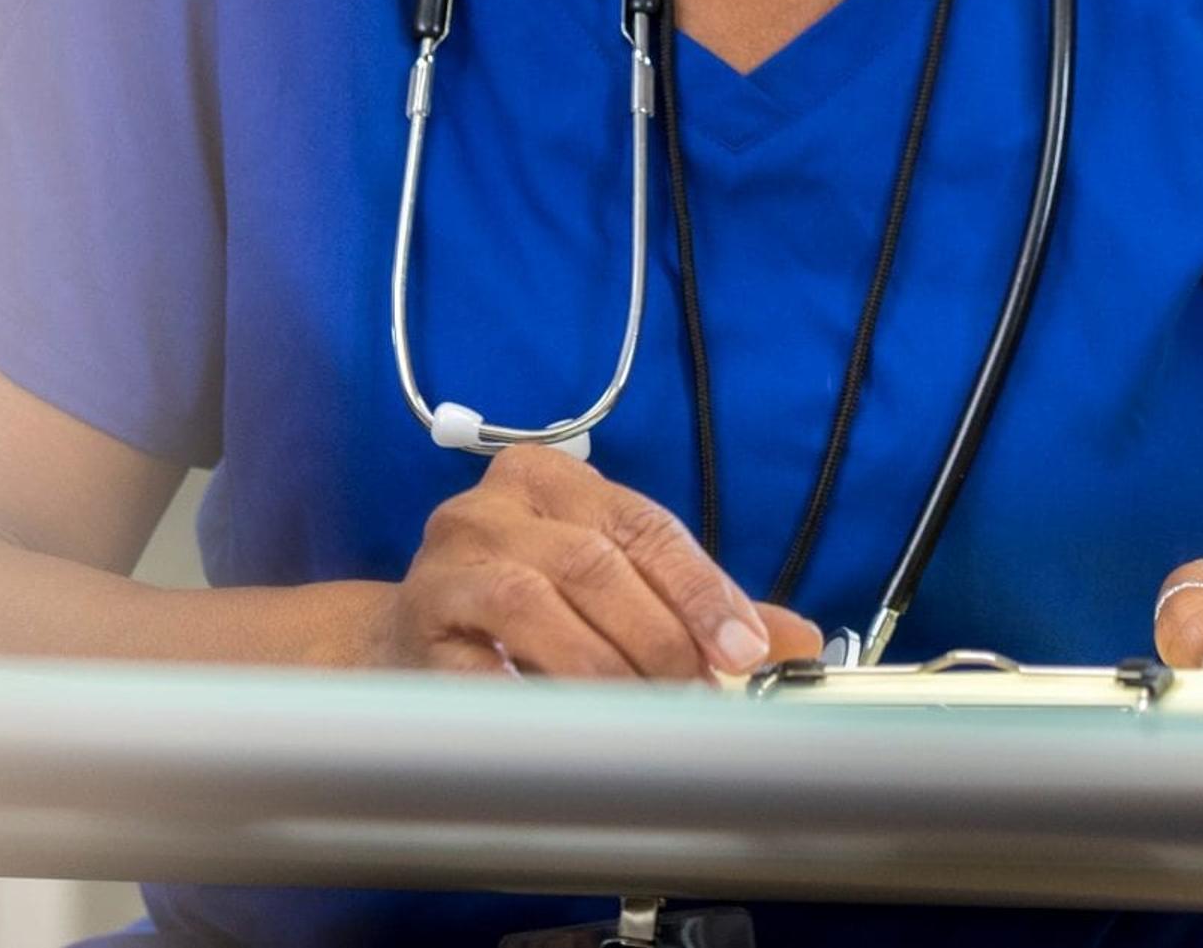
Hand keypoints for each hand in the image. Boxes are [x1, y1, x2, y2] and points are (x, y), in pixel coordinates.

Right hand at [357, 444, 819, 679]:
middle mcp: (493, 507)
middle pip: (595, 562)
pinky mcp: (416, 626)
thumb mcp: (611, 585)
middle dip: (659, 636)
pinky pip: (478, 664)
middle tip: (700, 695)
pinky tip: (566, 725)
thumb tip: (797, 640)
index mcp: (551, 478)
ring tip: (644, 714)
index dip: (701, 589)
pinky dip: (529, 694)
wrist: (404, 646)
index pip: (643, 526)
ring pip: (535, 602)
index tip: (745, 649)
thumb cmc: (521, 610)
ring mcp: (446, 563)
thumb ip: (697, 606)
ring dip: (601, 666)